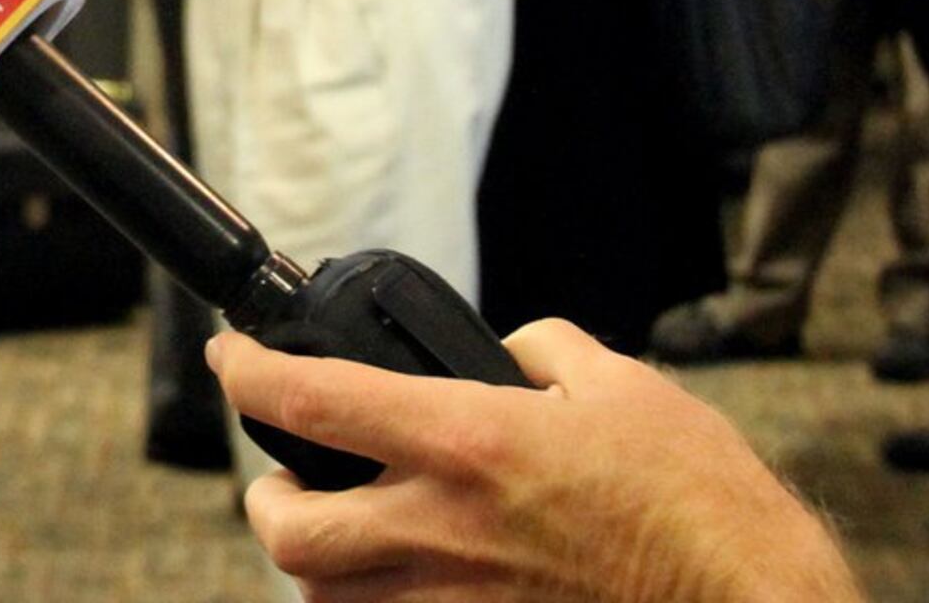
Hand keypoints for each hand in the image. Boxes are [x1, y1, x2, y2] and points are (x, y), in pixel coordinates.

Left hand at [214, 322, 861, 602]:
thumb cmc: (696, 502)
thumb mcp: (622, 385)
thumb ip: (543, 352)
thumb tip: (506, 351)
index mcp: (469, 443)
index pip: (312, 400)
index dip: (248, 371)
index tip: (231, 356)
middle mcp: (442, 531)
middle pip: (288, 531)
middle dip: (267, 502)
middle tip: (282, 480)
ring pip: (327, 598)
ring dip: (321, 565)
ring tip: (346, 535)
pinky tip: (409, 585)